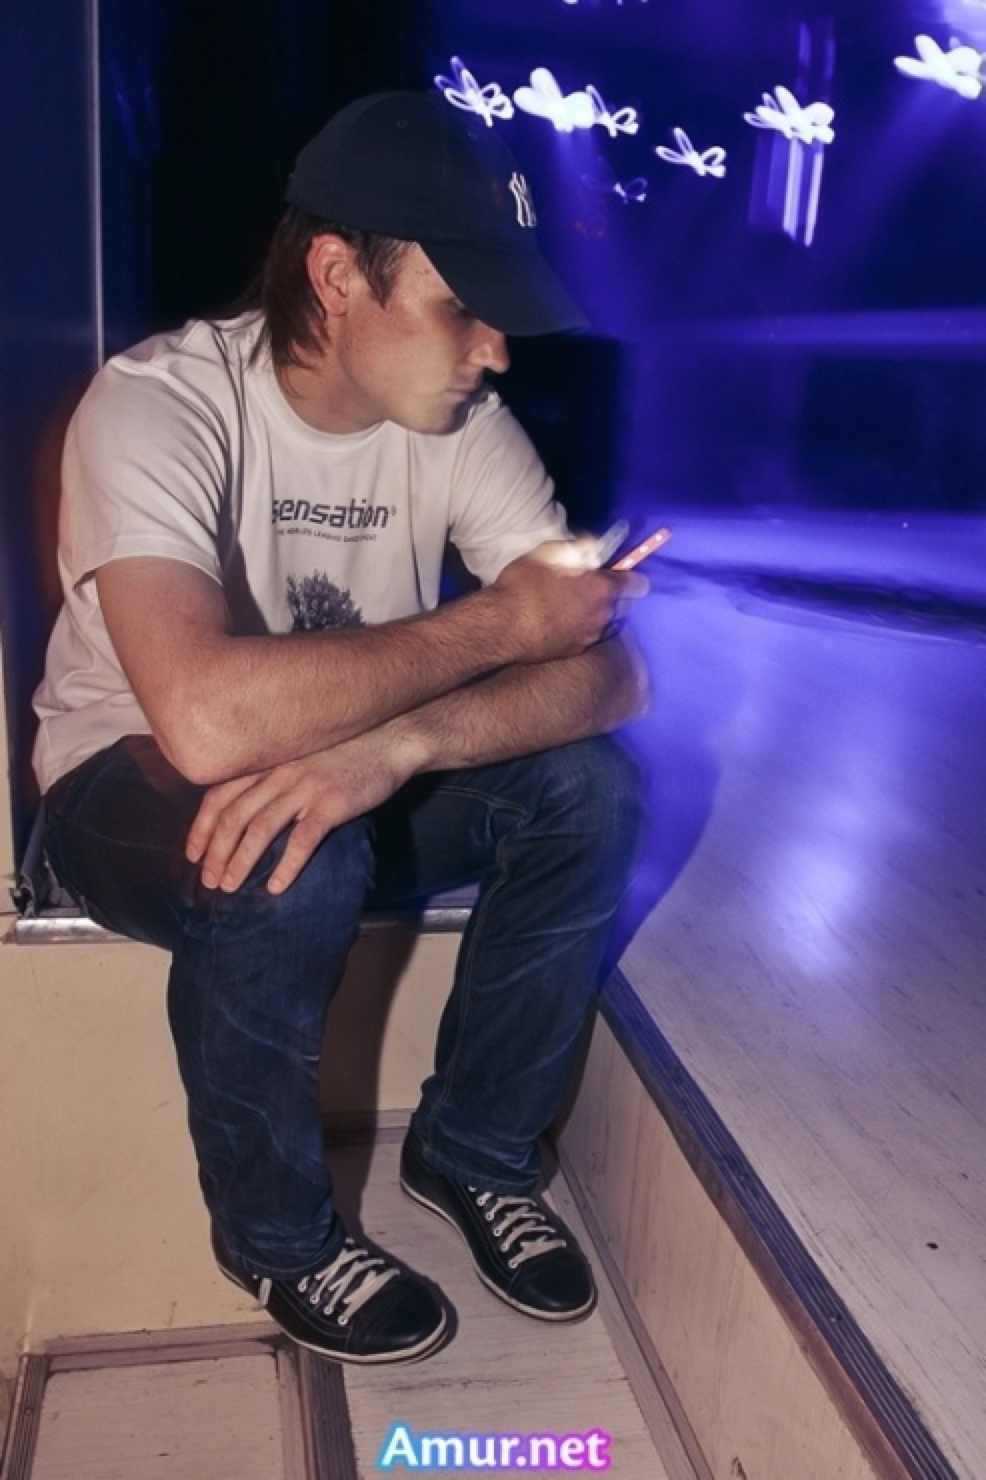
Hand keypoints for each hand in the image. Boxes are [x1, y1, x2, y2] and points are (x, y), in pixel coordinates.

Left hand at [184, 722, 423, 894]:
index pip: (220, 794)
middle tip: (209, 881)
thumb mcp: (301, 754)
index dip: (202, 827)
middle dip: (216, 852)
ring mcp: (305, 786)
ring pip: (260, 829)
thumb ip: (275, 775)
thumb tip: (251, 810)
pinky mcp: (331, 803)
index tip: (193, 853)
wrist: (391, 738)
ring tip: (230, 887)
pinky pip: (302, 840)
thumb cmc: (347, 749)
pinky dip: (286, 865)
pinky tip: (276, 887)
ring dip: (240, 862)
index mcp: (269, 761)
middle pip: (234, 816)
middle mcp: (279, 772)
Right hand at [492, 541, 648, 663]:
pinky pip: (588, 637)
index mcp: (602, 588)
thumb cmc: (524, 584)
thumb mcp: (550, 552)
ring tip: (575, 608)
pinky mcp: (575, 651)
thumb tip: (596, 549)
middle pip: (625, 607)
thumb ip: (579, 548)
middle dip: (614, 598)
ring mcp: (590, 636)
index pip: (638, 585)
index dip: (632, 578)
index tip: (621, 575)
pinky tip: (563, 623)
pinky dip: (582, 629)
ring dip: (598, 615)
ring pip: (607, 623)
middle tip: (592, 590)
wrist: (502, 626)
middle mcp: (603, 615)